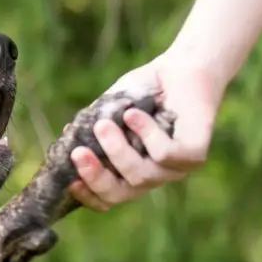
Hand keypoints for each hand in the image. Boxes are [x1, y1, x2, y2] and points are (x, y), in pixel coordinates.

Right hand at [68, 57, 221, 211]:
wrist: (183, 64)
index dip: (87, 195)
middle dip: (96, 177)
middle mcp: (154, 175)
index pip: (109, 197)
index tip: (70, 180)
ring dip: (117, 150)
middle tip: (77, 153)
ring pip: (141, 176)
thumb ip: (92, 131)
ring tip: (103, 124)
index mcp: (133, 170)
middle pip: (120, 194)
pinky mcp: (194, 155)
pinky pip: (165, 155)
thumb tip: (66, 149)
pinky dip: (146, 134)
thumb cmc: (145, 88)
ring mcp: (176, 169)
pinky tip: (134, 114)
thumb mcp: (110, 110)